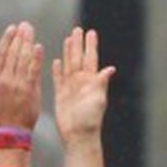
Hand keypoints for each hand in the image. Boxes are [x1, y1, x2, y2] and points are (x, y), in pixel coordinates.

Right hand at [0, 21, 43, 129]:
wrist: (11, 130)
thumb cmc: (4, 112)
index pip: (1, 54)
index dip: (7, 40)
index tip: (12, 28)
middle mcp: (4, 79)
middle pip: (12, 53)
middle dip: (19, 37)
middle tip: (25, 24)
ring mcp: (16, 84)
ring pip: (21, 59)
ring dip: (26, 42)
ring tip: (31, 30)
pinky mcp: (28, 90)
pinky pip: (32, 71)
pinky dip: (35, 58)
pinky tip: (38, 47)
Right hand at [52, 26, 115, 143]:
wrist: (78, 136)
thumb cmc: (90, 120)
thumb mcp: (98, 99)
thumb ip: (101, 83)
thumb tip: (110, 69)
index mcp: (91, 81)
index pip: (91, 58)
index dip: (91, 46)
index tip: (91, 32)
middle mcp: (82, 82)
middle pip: (79, 58)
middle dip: (78, 44)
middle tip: (78, 30)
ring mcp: (71, 88)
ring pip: (69, 65)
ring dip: (68, 52)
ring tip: (68, 39)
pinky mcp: (61, 95)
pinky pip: (58, 78)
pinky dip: (57, 69)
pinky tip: (56, 61)